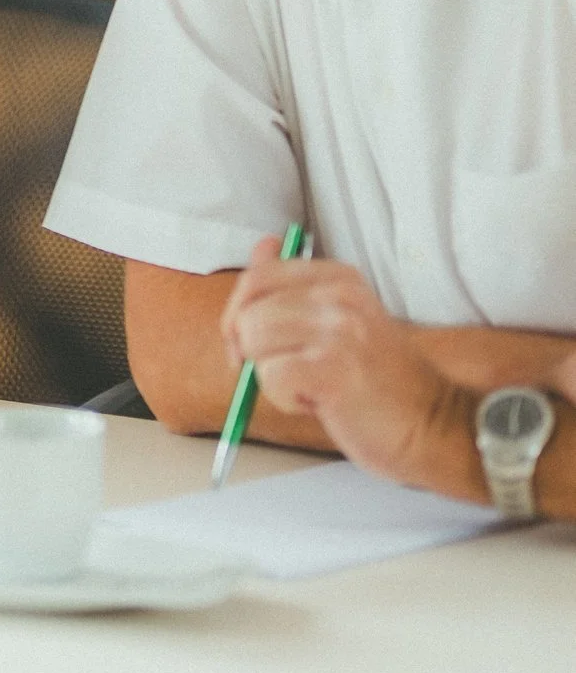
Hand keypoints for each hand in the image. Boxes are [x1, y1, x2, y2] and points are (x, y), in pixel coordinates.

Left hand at [221, 235, 466, 488]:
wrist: (433, 425)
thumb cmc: (379, 381)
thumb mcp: (340, 321)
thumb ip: (296, 286)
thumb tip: (262, 247)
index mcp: (340, 278)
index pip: (258, 276)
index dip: (239, 314)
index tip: (253, 344)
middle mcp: (340, 296)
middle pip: (248, 311)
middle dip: (249, 349)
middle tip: (283, 374)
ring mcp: (339, 330)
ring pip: (253, 340)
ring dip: (270, 375)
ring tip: (312, 386)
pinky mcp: (333, 368)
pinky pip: (270, 376)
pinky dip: (285, 398)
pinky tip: (320, 403)